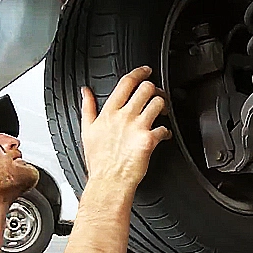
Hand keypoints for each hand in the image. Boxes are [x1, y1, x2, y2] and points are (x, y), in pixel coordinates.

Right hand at [80, 66, 170, 188]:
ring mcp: (137, 127)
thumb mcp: (87, 130)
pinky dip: (167, 131)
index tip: (146, 71)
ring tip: (163, 112)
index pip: (126, 83)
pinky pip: (164, 128)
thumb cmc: (99, 161)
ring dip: (164, 106)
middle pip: (146, 89)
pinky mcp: (148, 140)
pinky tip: (163, 135)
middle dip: (155, 89)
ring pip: (158, 103)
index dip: (139, 73)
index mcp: (109, 112)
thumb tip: (84, 91)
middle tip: (157, 95)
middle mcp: (124, 116)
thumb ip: (88, 108)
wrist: (109, 181)